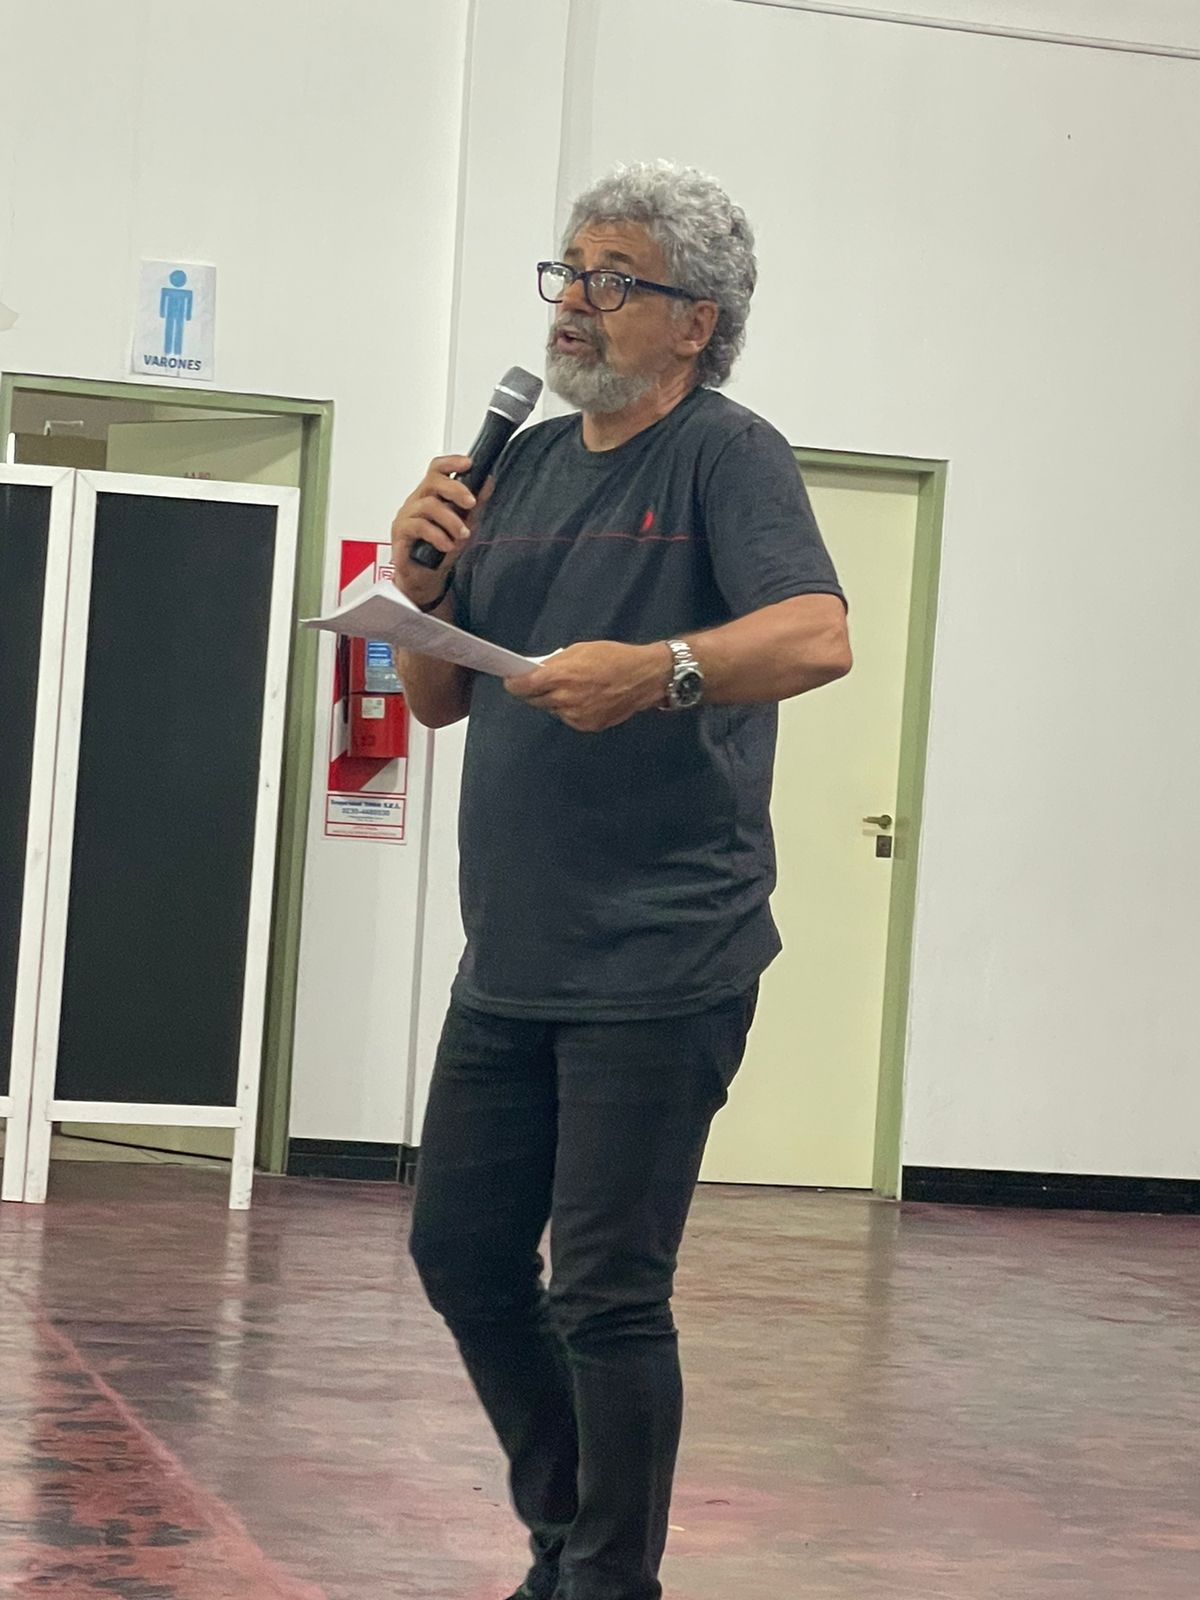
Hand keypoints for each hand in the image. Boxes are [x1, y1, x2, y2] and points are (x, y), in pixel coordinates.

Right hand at [389, 457, 491, 608]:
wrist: (426, 578)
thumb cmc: (441, 550)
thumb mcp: (465, 524)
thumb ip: (475, 504)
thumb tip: (488, 482)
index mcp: (431, 495)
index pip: (437, 469)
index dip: (452, 462)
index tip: (469, 463)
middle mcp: (417, 502)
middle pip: (432, 481)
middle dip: (455, 489)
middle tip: (471, 502)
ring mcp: (407, 516)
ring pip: (428, 505)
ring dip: (450, 520)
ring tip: (462, 534)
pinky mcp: (400, 534)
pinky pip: (418, 526)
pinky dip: (437, 535)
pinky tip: (447, 545)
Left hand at [505, 641, 669, 731]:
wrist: (644, 678)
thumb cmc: (614, 658)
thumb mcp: (580, 650)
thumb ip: (556, 662)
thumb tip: (538, 670)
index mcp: (561, 676)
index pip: (523, 686)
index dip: (514, 684)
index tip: (511, 681)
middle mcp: (566, 699)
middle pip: (534, 700)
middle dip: (534, 691)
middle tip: (541, 683)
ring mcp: (576, 716)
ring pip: (552, 710)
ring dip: (554, 700)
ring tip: (571, 688)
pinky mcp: (587, 726)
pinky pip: (568, 718)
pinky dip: (570, 709)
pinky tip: (584, 698)